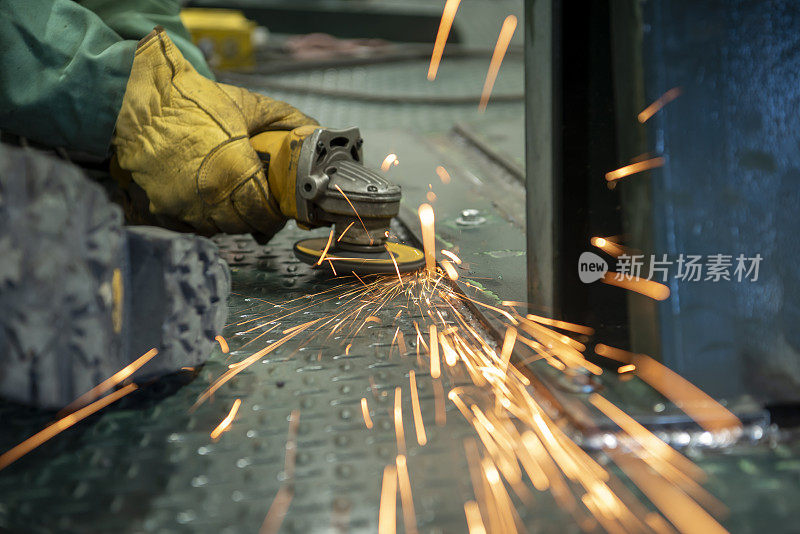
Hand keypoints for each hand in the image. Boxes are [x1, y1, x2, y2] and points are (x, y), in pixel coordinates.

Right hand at [112, 27, 317, 239]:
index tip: (280, 207)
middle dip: (256, 217)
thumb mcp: (246, 104)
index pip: (265, 214)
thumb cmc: (191, 100)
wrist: (137, 100)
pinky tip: (208, 203)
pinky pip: (192, 228)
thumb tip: (314, 131)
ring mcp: (184, 206)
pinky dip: (204, 220)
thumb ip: (285, 119)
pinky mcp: (162, 209)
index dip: (276, 215)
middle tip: (261, 203)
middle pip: (244, 225)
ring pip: (219, 229)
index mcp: (234, 171)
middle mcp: (209, 196)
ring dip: (231, 220)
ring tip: (235, 200)